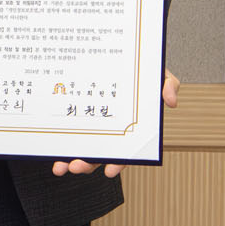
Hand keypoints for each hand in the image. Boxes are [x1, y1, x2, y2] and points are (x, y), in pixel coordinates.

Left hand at [52, 68, 179, 177]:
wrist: (120, 55)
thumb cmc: (140, 69)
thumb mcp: (157, 73)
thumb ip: (168, 84)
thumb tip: (170, 101)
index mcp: (131, 126)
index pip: (127, 150)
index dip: (120, 162)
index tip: (110, 171)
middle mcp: (112, 130)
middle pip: (101, 153)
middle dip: (88, 163)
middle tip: (75, 167)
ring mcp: (95, 124)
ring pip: (84, 148)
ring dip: (72, 160)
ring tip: (61, 166)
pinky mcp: (79, 114)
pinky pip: (70, 133)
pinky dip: (62, 145)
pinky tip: (53, 152)